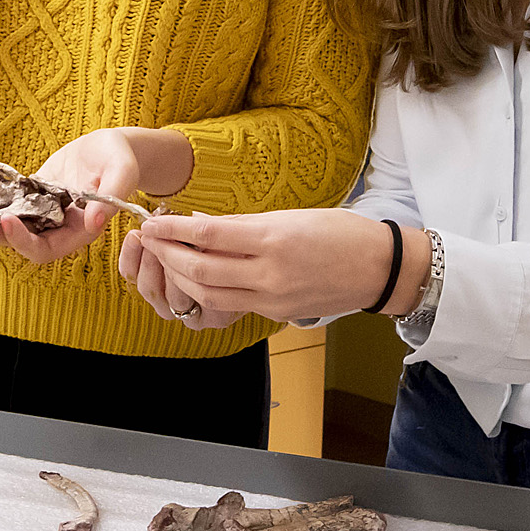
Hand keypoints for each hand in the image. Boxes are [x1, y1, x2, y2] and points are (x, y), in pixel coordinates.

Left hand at [0, 127, 185, 264]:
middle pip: (20, 241)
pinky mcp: (33, 195)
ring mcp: (43, 212)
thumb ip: (112, 196)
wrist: (112, 148)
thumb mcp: (122, 171)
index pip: (47, 248)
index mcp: (80, 230)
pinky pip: (7, 203)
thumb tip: (95, 222)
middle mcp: (58, 226)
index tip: (5, 222)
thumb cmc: (122, 158)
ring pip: (9, 224)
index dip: (24, 241)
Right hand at [118, 223, 242, 330]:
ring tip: (185, 247)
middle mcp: (170, 304)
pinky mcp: (215, 319)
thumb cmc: (223, 244)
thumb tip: (158, 216)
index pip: (130, 271)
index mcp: (157, 282)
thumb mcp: (199, 233)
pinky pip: (202, 303)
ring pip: (172, 297)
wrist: (260, 265)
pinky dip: (204, 283)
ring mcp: (192, 315)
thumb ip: (177, 230)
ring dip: (178, 269)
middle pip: (148, 287)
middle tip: (160, 239)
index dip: (129, 254)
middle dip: (152, 259)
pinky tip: (209, 263)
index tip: (136, 233)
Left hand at [138, 210, 421, 324]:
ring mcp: (273, 299)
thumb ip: (243, 224)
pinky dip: (208, 291)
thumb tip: (200, 224)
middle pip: (201, 271)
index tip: (152, 221)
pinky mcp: (276, 314)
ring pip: (210, 295)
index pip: (208, 236)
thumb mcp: (290, 216)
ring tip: (167, 259)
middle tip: (150, 240)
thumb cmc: (340, 232)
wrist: (379, 268)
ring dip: (182, 278)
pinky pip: (232, 305)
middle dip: (168, 256)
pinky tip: (198, 276)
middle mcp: (270, 273)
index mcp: (274, 239)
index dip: (173, 230)